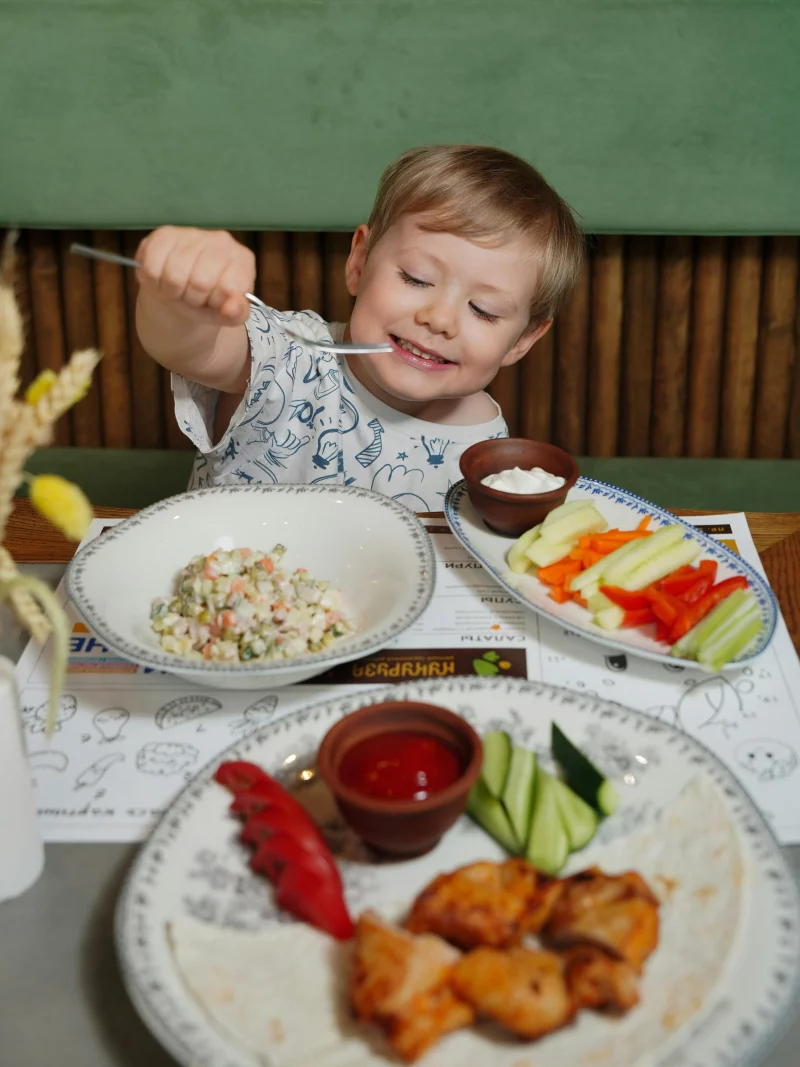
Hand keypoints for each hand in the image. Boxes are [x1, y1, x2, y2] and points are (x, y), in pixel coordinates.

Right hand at [135, 227, 254, 325]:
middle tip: (192, 296)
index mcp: (242, 260)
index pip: (229, 288)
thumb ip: (236, 315)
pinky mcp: (165, 234)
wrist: (182, 291)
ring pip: (174, 275)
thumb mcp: (226, 315)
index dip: (216, 302)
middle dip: (193, 298)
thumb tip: (232, 308)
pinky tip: (163, 278)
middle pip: (200, 282)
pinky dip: (155, 282)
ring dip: (172, 292)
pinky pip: (153, 267)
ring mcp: (193, 234)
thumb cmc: (208, 302)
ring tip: (179, 289)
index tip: (213, 301)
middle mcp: (221, 240)